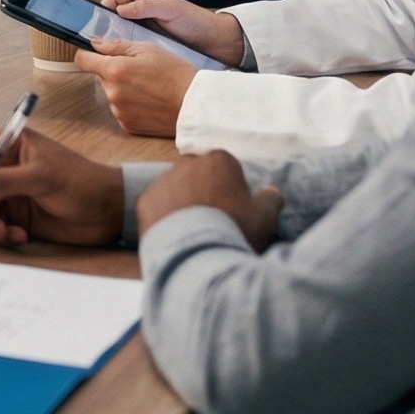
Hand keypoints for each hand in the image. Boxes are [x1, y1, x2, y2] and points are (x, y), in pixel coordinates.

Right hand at [0, 127, 124, 247]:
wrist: (110, 212)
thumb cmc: (81, 182)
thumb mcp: (41, 177)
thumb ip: (1, 182)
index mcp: (7, 145)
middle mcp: (2, 168)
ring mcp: (7, 194)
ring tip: (4, 232)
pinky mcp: (15, 217)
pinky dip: (0, 234)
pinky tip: (20, 236)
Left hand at [75, 40, 199, 137]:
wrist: (196, 105)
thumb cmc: (176, 74)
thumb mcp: (148, 49)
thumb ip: (117, 46)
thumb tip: (94, 43)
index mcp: (114, 70)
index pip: (82, 60)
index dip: (87, 54)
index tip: (95, 54)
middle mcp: (112, 93)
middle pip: (101, 78)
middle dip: (114, 72)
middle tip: (139, 71)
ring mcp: (119, 112)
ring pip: (112, 94)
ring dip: (123, 90)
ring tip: (149, 88)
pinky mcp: (128, 126)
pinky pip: (122, 111)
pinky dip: (131, 106)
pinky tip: (150, 102)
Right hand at [108, 0, 246, 64]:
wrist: (216, 43)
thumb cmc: (197, 22)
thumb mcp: (172, 9)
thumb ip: (146, 6)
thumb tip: (120, 8)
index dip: (104, 9)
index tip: (96, 20)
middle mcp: (141, 11)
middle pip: (114, 17)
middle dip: (106, 26)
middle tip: (99, 38)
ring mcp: (144, 28)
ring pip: (121, 32)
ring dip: (116, 39)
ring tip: (108, 49)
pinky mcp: (148, 43)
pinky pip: (132, 45)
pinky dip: (126, 50)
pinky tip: (123, 56)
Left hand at [137, 151, 281, 250]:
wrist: (195, 254)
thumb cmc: (234, 229)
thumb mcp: (264, 216)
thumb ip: (270, 199)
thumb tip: (270, 192)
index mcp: (219, 160)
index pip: (227, 168)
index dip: (232, 189)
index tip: (234, 209)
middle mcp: (187, 163)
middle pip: (199, 175)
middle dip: (205, 191)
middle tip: (213, 219)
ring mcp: (163, 180)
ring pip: (176, 188)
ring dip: (183, 202)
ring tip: (193, 230)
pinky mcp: (144, 200)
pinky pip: (157, 206)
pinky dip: (164, 217)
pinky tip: (175, 236)